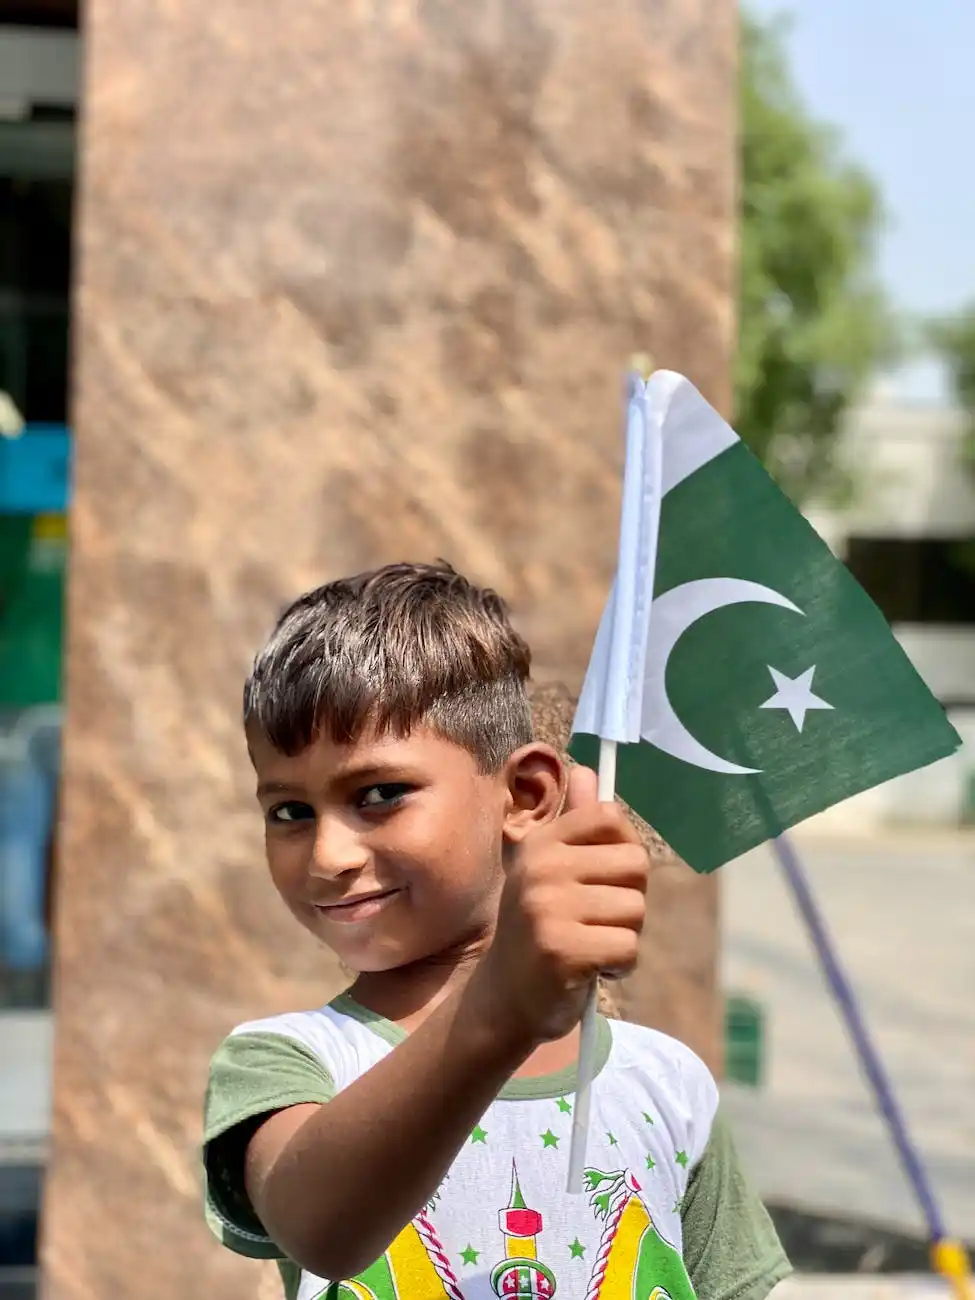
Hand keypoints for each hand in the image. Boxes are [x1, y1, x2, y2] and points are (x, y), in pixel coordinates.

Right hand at [471, 764, 648, 1044]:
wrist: (505, 997)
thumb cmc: (539, 928)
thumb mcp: (551, 871)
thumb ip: (574, 822)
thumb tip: (588, 769)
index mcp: (541, 843)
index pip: (609, 816)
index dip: (623, 848)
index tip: (607, 877)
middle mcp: (541, 867)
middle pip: (635, 863)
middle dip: (629, 897)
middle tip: (597, 919)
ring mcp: (549, 908)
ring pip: (636, 909)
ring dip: (625, 935)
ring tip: (591, 944)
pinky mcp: (562, 950)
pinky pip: (628, 947)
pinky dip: (621, 965)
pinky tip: (593, 969)